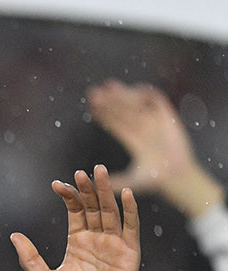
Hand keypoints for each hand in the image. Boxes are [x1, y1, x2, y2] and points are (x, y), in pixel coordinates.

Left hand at [11, 165, 138, 270]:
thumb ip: (30, 258)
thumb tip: (14, 236)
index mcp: (78, 242)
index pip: (75, 212)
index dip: (68, 196)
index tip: (57, 184)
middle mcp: (97, 239)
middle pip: (94, 207)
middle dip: (88, 189)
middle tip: (82, 171)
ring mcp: (113, 244)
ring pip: (111, 211)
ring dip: (107, 192)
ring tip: (100, 172)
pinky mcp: (129, 253)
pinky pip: (131, 228)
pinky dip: (131, 210)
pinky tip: (126, 194)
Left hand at [86, 80, 223, 217]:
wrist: (178, 177)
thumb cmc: (155, 181)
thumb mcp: (130, 180)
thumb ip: (113, 180)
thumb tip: (91, 183)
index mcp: (133, 141)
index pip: (115, 124)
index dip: (103, 114)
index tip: (91, 105)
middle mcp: (143, 129)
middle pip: (123, 111)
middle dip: (109, 101)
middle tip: (94, 92)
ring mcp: (155, 123)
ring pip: (136, 105)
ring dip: (123, 95)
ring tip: (109, 87)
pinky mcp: (168, 118)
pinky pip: (158, 101)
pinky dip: (147, 94)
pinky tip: (135, 90)